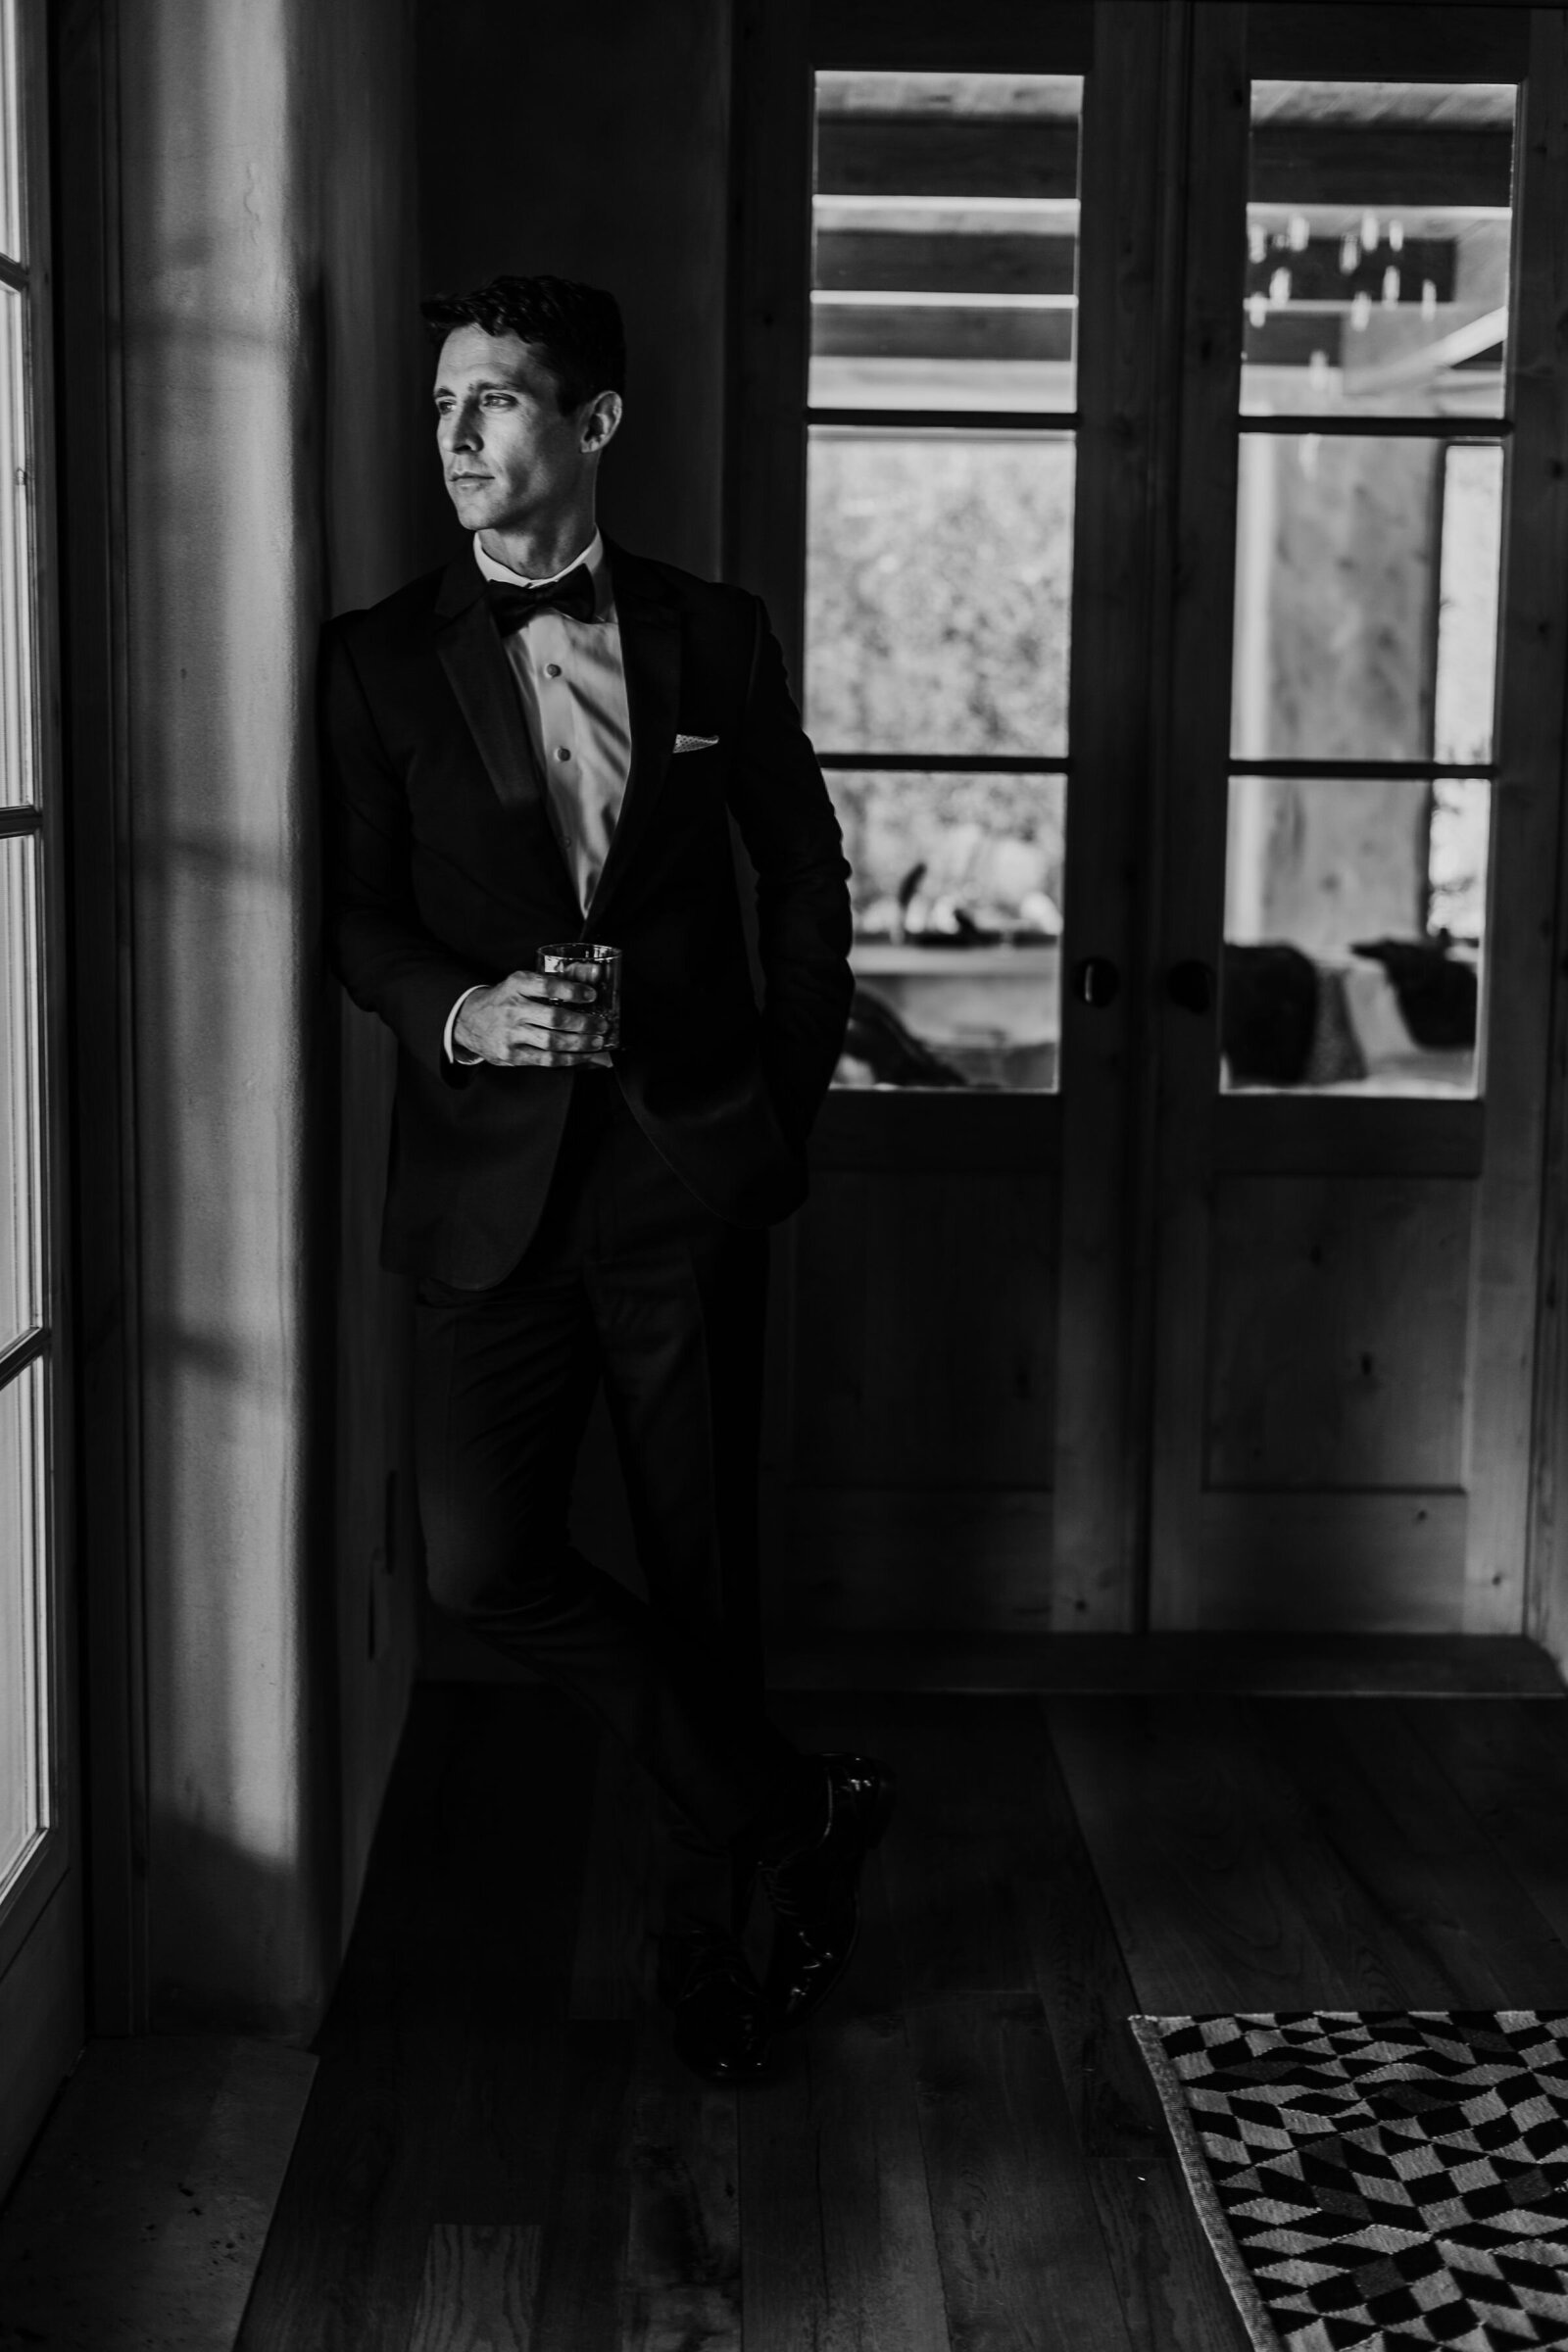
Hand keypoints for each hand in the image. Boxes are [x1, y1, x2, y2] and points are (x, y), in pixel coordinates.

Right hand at [454, 970, 614, 1067]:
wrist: (470, 1021)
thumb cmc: (506, 999)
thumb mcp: (524, 983)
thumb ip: (559, 977)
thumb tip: (595, 973)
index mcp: (516, 985)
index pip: (546, 986)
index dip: (572, 990)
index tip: (591, 995)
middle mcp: (512, 1009)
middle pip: (554, 1019)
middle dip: (583, 1024)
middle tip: (602, 1025)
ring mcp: (510, 1034)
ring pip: (552, 1042)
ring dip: (580, 1044)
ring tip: (597, 1041)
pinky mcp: (511, 1055)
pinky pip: (545, 1060)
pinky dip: (568, 1059)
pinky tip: (582, 1055)